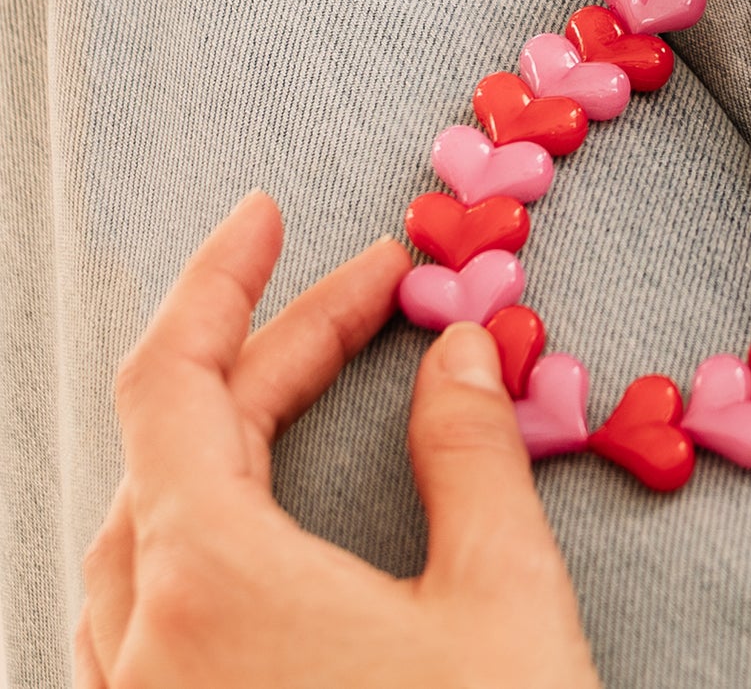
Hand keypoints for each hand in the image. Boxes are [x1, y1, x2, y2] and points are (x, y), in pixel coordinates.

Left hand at [76, 193, 599, 688]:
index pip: (172, 382)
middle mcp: (143, 653)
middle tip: (371, 294)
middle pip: (169, 453)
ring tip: (302, 384)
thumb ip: (472, 456)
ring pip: (141, 544)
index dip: (220, 280)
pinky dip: (189, 538)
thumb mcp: (502, 597)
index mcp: (208, 584)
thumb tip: (463, 354)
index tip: (265, 216)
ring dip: (218, 446)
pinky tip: (244, 530)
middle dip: (273, 353)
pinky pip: (137, 624)